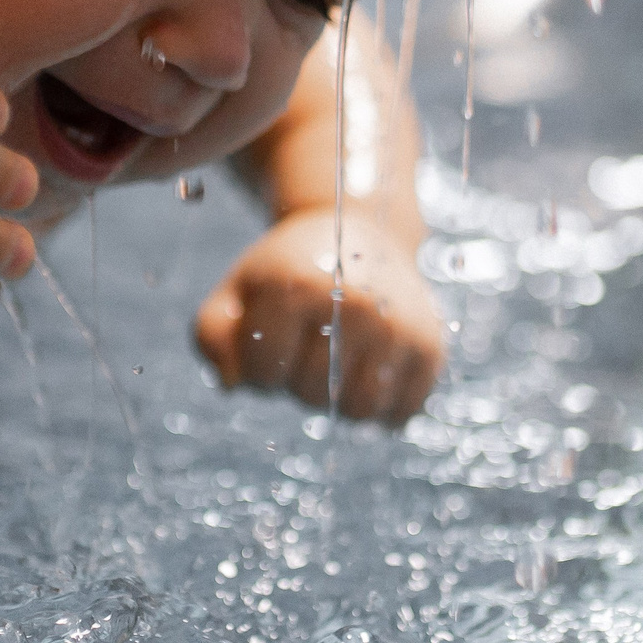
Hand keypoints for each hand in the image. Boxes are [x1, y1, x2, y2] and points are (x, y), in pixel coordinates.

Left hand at [194, 208, 443, 422]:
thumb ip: (212, 335)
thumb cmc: (287, 271)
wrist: (357, 229)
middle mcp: (354, 304)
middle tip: (305, 344)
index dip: (257, 369)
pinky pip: (401, 413)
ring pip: (359, 411)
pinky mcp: (430, 346)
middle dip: (297, 381)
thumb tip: (232, 384)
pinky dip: (381, 407)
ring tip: (334, 362)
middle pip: (311, 394)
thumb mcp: (238, 289)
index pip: (262, 372)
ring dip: (338, 400)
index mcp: (297, 286)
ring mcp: (398, 325)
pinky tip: (368, 371)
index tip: (269, 341)